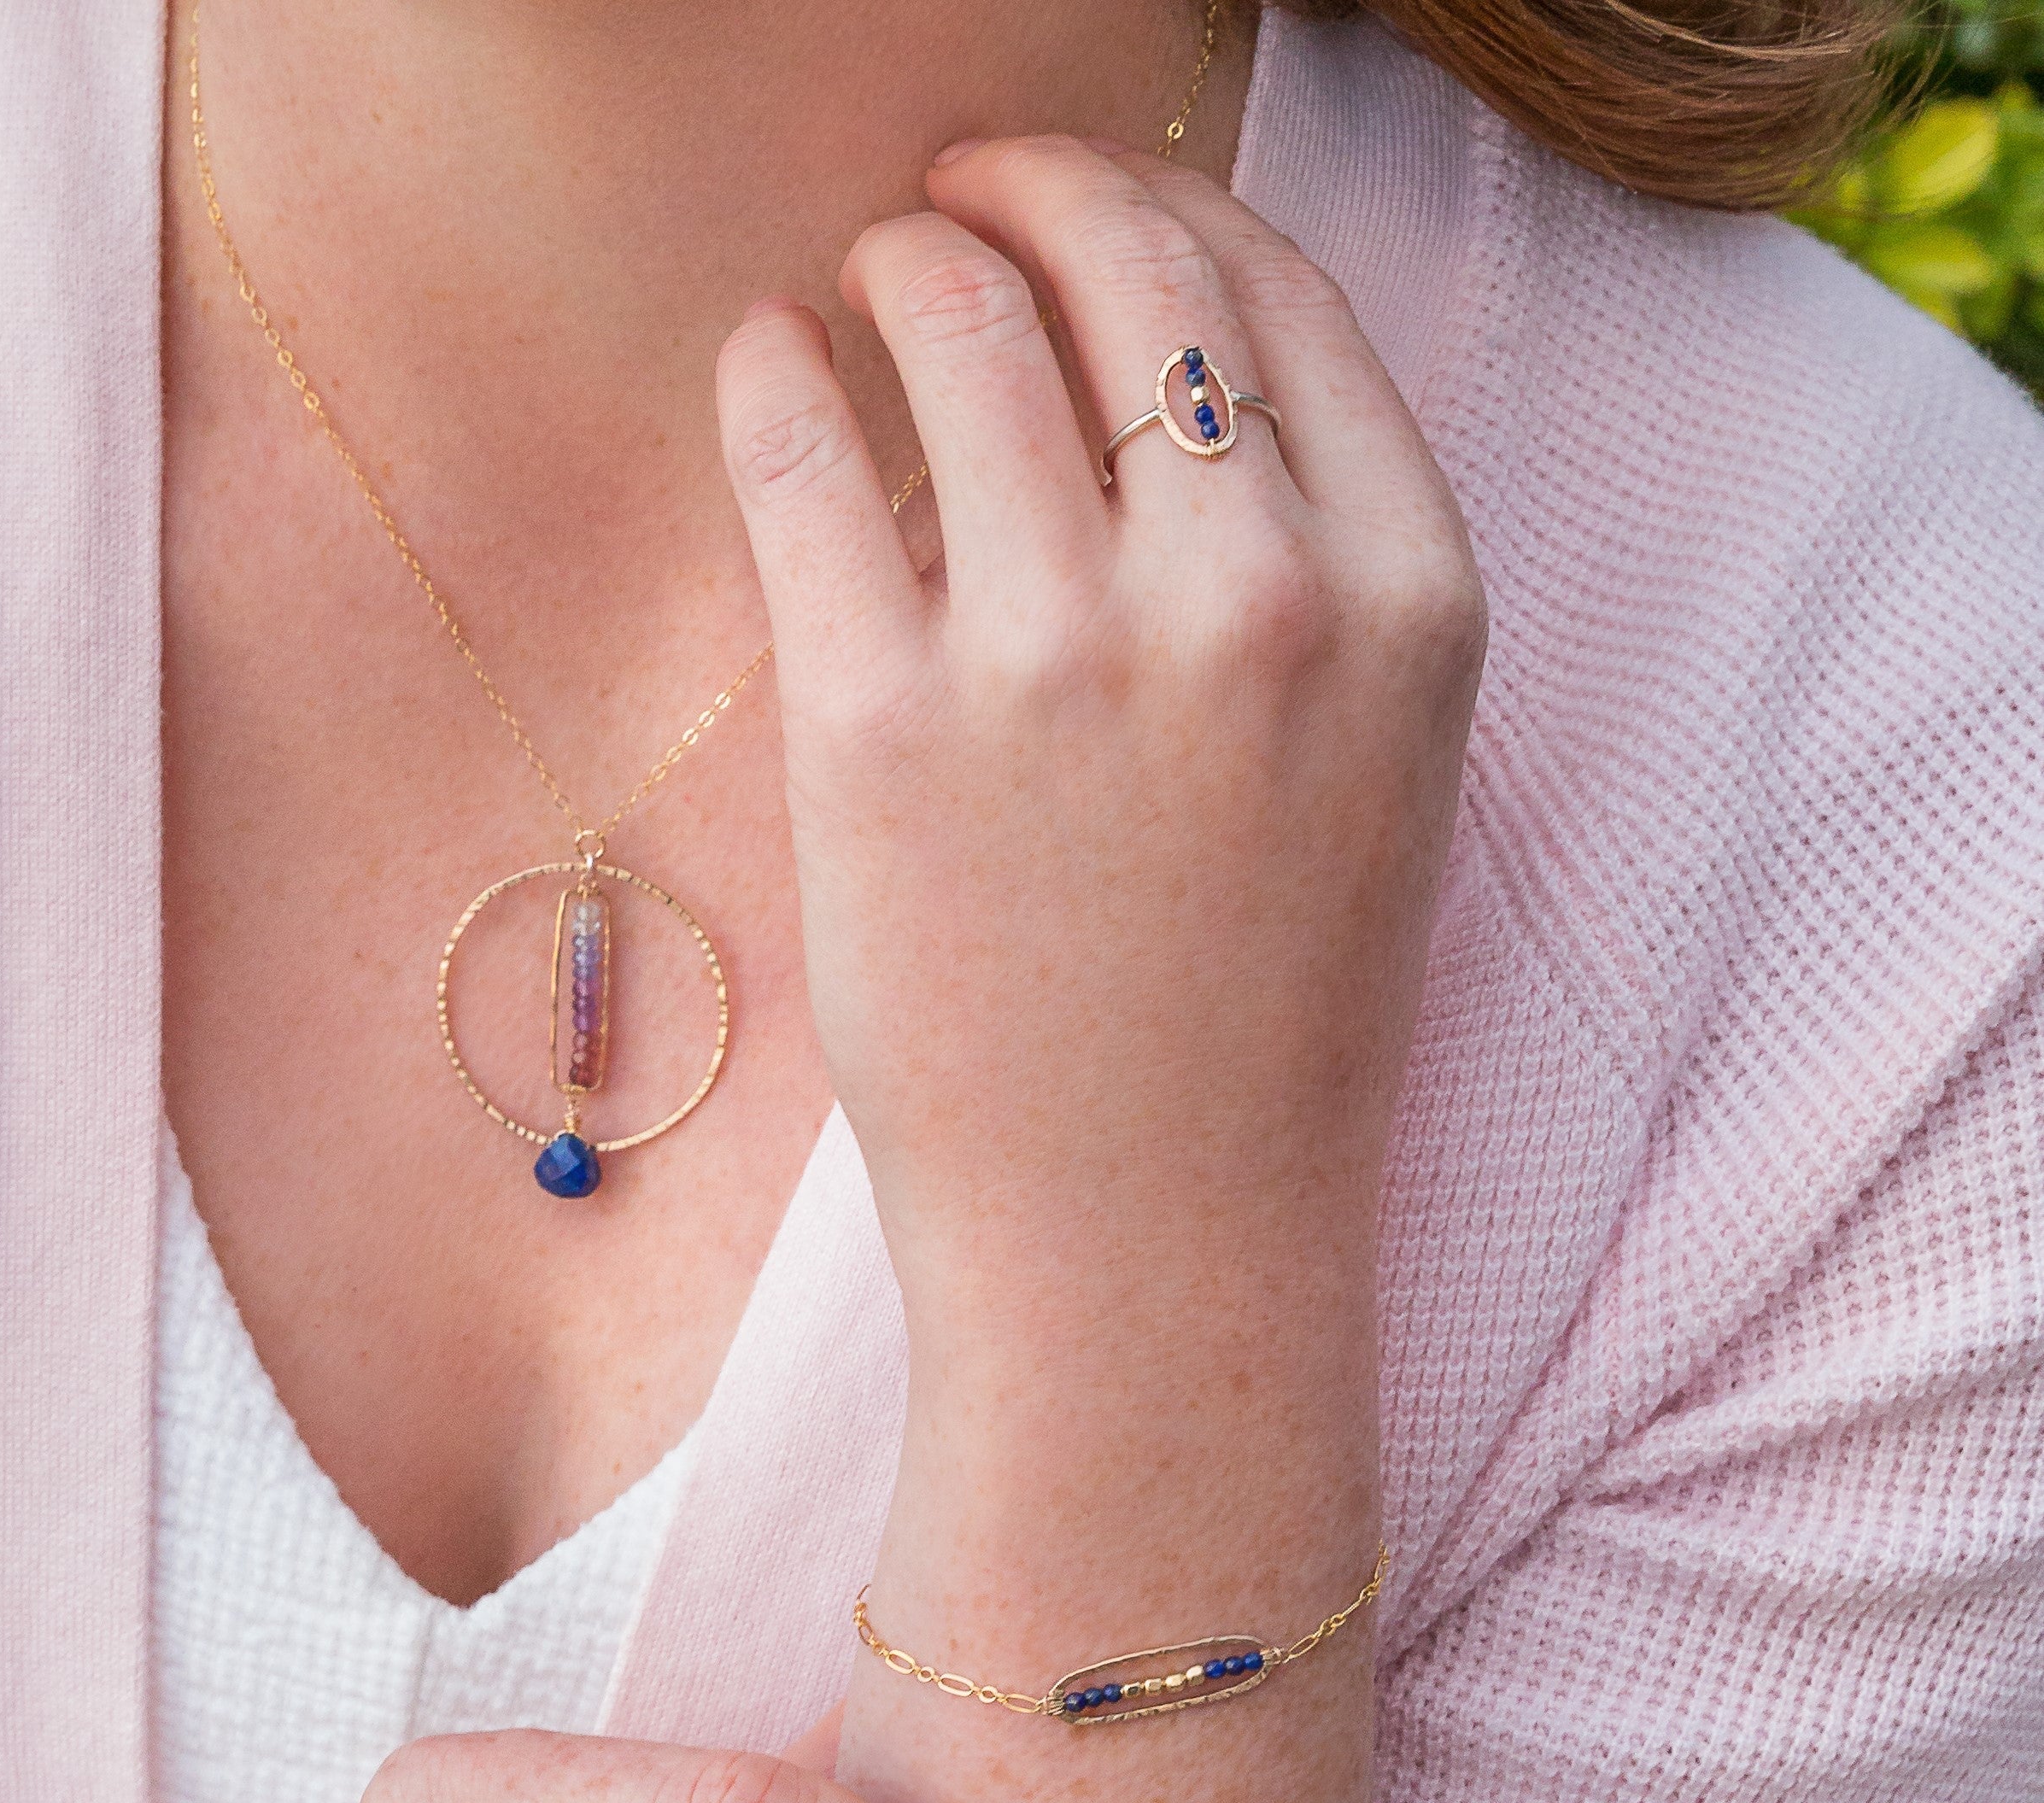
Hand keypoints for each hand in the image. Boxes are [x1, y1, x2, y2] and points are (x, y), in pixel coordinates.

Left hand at [716, 137, 1482, 1328]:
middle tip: (956, 199)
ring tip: (864, 279)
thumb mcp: (1370, 776)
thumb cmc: (1259, 1025)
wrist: (1157, 1242)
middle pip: (1131, 264)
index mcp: (1408, 597)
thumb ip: (1308, 572)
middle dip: (1030, 188)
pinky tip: (765, 356)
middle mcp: (1256, 594)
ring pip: (963, 318)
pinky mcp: (886, 725)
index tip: (1089, 205)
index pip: (1284, 298)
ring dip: (901, 259)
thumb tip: (1145, 373)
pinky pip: (806, 456)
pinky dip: (774, 369)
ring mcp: (1065, 657)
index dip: (1171, 211)